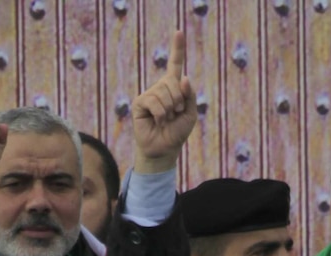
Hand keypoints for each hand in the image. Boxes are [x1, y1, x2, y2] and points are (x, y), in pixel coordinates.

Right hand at [132, 30, 197, 172]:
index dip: (177, 49)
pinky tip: (157, 121)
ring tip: (166, 120)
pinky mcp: (140, 103)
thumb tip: (183, 78)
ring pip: (164, 93)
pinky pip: (154, 102)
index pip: (175, 65)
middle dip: (179, 101)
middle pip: (173, 82)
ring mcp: (150, 94)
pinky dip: (160, 114)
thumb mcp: (190, 114)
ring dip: (170, 110)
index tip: (179, 32)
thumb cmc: (177, 133)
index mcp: (173, 88)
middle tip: (174, 115)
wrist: (164, 149)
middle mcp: (161, 87)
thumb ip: (189, 96)